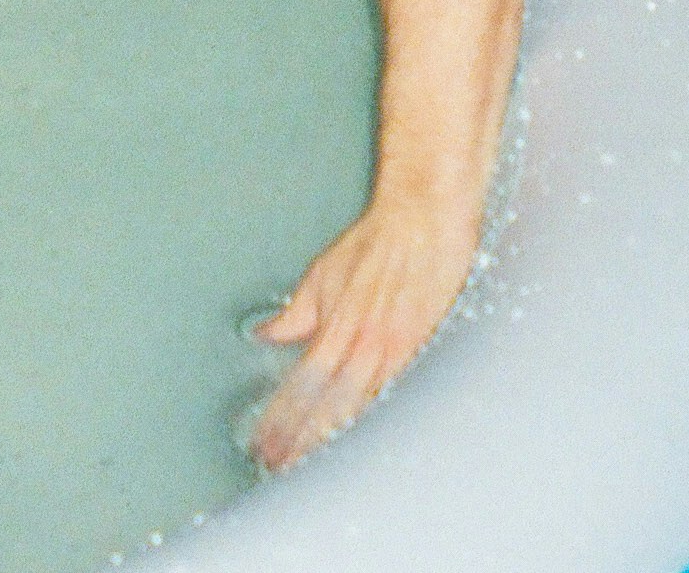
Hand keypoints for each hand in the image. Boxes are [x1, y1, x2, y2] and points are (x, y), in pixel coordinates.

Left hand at [248, 195, 479, 469]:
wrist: (424, 219)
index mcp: (338, 326)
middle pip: (327, 407)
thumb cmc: (377, 242)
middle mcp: (364, 344)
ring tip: (310, 469)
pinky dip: (373, 424)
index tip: (263, 444)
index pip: (301, 385)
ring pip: (359, 409)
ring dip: (332, 440)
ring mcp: (396, 353)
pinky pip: (393, 399)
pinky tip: (363, 445)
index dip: (281, 419)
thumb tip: (266, 335)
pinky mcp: (423, 354)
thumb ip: (296, 313)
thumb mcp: (324, 274)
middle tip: (279, 469)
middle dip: (302, 441)